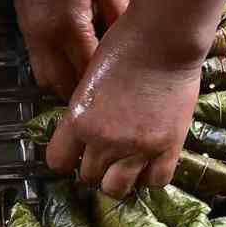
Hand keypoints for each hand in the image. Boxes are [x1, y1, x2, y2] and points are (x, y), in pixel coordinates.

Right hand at [4, 0, 127, 96]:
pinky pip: (40, 66)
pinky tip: (74, 64)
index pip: (90, 68)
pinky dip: (56, 73)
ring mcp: (32, 37)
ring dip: (68, 85)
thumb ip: (118, 10)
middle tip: (111, 91)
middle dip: (87, 91)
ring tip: (90, 81)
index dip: (108, 81)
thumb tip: (132, 37)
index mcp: (70, 24)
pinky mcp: (26, 31)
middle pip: (66, 84)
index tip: (127, 85)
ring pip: (48, 81)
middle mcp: (47, 38)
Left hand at [47, 11, 203, 197]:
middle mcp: (104, 139)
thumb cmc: (127, 45)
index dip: (66, 158)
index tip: (75, 153)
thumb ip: (85, 111)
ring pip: (117, 188)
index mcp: (79, 120)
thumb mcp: (90, 77)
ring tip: (126, 163)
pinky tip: (150, 161)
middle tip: (105, 153)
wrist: (164, 38)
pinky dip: (150, 176)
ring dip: (119, 178)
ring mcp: (137, 147)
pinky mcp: (167, 146)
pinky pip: (155, 181)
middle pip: (88, 177)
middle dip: (95, 167)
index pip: (58, 162)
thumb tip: (85, 131)